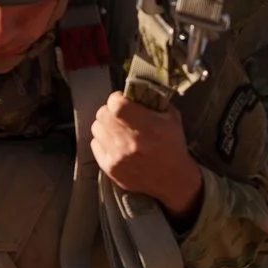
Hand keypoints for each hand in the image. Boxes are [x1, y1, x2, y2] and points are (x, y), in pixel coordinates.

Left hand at [91, 91, 203, 219]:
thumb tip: (136, 88)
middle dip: (110, 111)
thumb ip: (154, 100)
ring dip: (106, 125)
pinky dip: (103, 141)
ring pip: (96, 128)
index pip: (116, 103)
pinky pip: (94, 144)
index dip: (117, 98)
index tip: (123, 100)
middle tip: (120, 115)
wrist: (172, 179)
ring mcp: (118, 156)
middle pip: (103, 114)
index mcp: (149, 127)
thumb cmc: (172, 146)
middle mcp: (131, 142)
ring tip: (118, 129)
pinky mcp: (110, 168)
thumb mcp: (172, 118)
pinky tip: (115, 143)